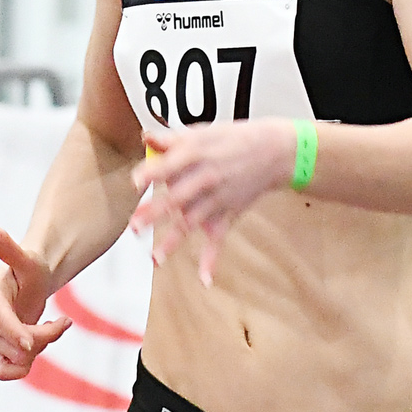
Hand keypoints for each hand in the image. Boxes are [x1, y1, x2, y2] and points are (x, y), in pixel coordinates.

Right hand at [0, 229, 71, 379]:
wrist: (31, 281)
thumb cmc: (30, 267)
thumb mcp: (27, 258)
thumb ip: (11, 250)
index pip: (0, 320)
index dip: (15, 333)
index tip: (32, 344)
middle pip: (12, 342)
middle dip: (43, 336)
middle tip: (64, 322)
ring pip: (14, 358)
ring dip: (41, 346)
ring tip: (54, 326)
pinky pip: (3, 372)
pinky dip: (22, 369)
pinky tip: (40, 348)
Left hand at [130, 120, 294, 285]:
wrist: (276, 151)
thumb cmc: (236, 139)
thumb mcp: (204, 132)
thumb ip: (172, 138)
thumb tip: (146, 137)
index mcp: (196, 154)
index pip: (170, 165)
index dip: (152, 173)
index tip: (135, 183)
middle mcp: (205, 178)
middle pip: (176, 198)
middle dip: (155, 213)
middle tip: (135, 227)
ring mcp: (217, 199)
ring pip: (191, 222)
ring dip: (173, 241)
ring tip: (155, 258)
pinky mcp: (228, 214)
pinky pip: (219, 240)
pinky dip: (212, 260)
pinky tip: (205, 280)